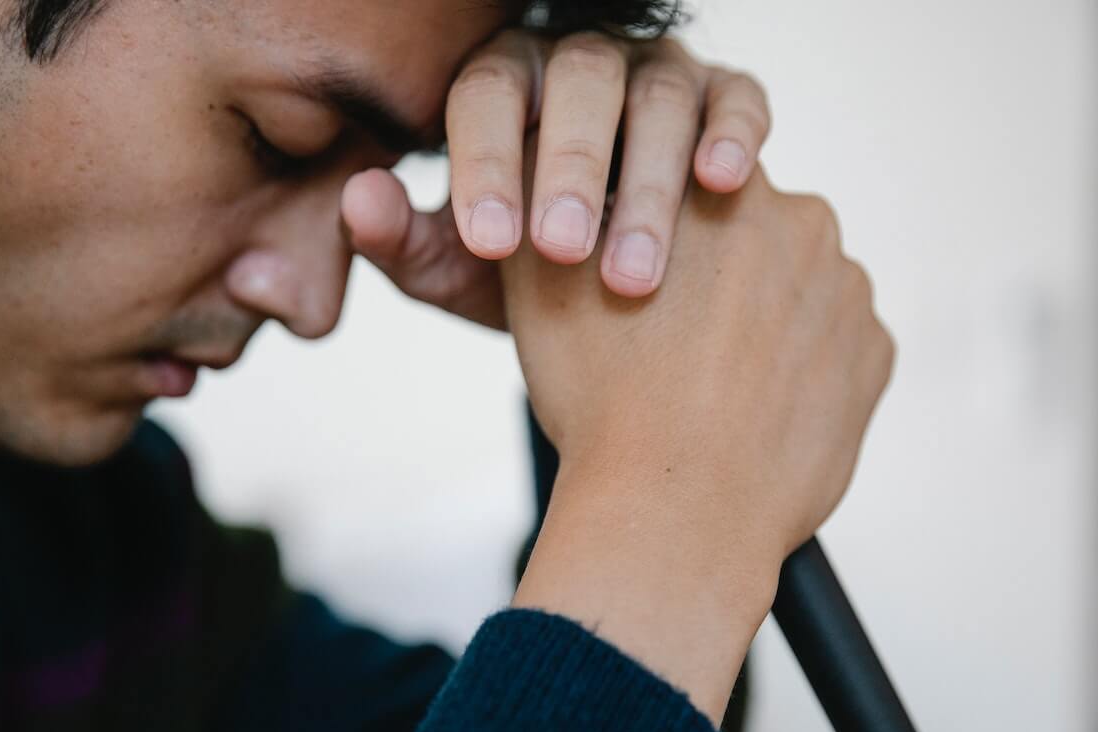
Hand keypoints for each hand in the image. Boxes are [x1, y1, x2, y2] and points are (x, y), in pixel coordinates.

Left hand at [340, 30, 771, 328]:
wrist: (615, 301)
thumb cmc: (526, 275)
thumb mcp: (458, 270)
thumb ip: (404, 241)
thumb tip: (361, 198)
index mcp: (502, 86)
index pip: (485, 96)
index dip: (485, 163)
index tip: (490, 244)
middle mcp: (579, 64)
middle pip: (577, 82)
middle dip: (571, 166)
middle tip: (564, 252)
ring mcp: (657, 74)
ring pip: (659, 96)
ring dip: (650, 182)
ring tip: (634, 274)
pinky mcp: (725, 97)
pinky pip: (736, 98)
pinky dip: (733, 134)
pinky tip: (722, 183)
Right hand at [503, 160, 892, 722]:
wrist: (675, 512)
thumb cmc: (604, 397)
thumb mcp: (545, 276)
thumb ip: (557, 198)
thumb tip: (557, 176)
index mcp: (727, 184)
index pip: (692, 180)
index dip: (656, 233)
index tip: (635, 277)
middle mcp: (804, 222)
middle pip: (751, 234)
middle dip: (715, 273)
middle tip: (666, 338)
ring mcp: (848, 293)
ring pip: (795, 290)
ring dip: (761, 319)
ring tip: (707, 383)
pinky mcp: (873, 358)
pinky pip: (833, 346)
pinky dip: (799, 368)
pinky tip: (752, 406)